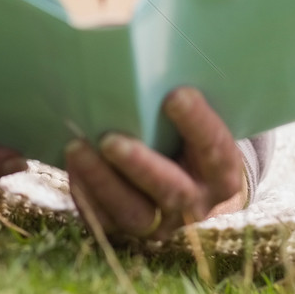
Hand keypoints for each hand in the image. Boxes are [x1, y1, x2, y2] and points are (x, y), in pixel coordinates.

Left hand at [66, 87, 245, 242]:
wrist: (193, 186)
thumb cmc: (193, 139)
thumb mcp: (203, 125)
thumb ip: (185, 105)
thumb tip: (151, 62)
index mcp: (222, 174)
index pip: (214, 149)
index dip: (197, 123)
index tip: (176, 95)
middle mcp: (195, 204)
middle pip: (171, 191)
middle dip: (140, 165)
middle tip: (111, 139)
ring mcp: (161, 223)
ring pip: (131, 211)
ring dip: (102, 180)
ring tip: (77, 147)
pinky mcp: (128, 231)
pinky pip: (103, 219)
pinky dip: (86, 192)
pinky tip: (72, 163)